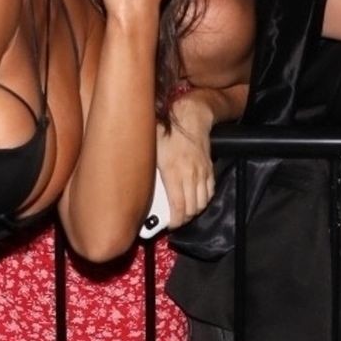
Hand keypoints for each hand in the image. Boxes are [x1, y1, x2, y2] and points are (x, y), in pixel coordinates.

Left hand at [156, 92, 215, 225]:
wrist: (191, 115)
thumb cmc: (167, 130)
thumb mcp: (150, 149)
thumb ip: (144, 168)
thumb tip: (129, 185)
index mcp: (174, 172)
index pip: (179, 207)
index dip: (174, 222)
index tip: (168, 225)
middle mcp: (191, 174)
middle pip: (192, 208)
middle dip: (183, 219)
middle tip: (174, 221)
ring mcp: (202, 172)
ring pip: (203, 202)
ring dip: (194, 211)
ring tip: (183, 214)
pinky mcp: (209, 168)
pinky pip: (210, 190)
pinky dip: (204, 200)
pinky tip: (195, 201)